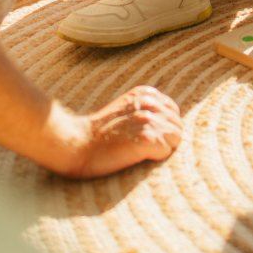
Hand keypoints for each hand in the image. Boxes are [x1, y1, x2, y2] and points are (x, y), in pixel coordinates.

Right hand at [61, 85, 181, 178]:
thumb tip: (166, 121)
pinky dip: (156, 158)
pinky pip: (167, 151)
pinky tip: (138, 157)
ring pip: (176, 138)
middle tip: (142, 148)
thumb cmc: (96, 134)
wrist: (75, 144)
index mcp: (144, 94)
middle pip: (177, 125)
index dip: (163, 127)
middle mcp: (149, 103)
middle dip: (166, 139)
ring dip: (162, 149)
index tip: (145, 137)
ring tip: (139, 152)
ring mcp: (149, 120)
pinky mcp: (148, 138)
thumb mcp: (122, 109)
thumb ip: (143, 109)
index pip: (173, 111)